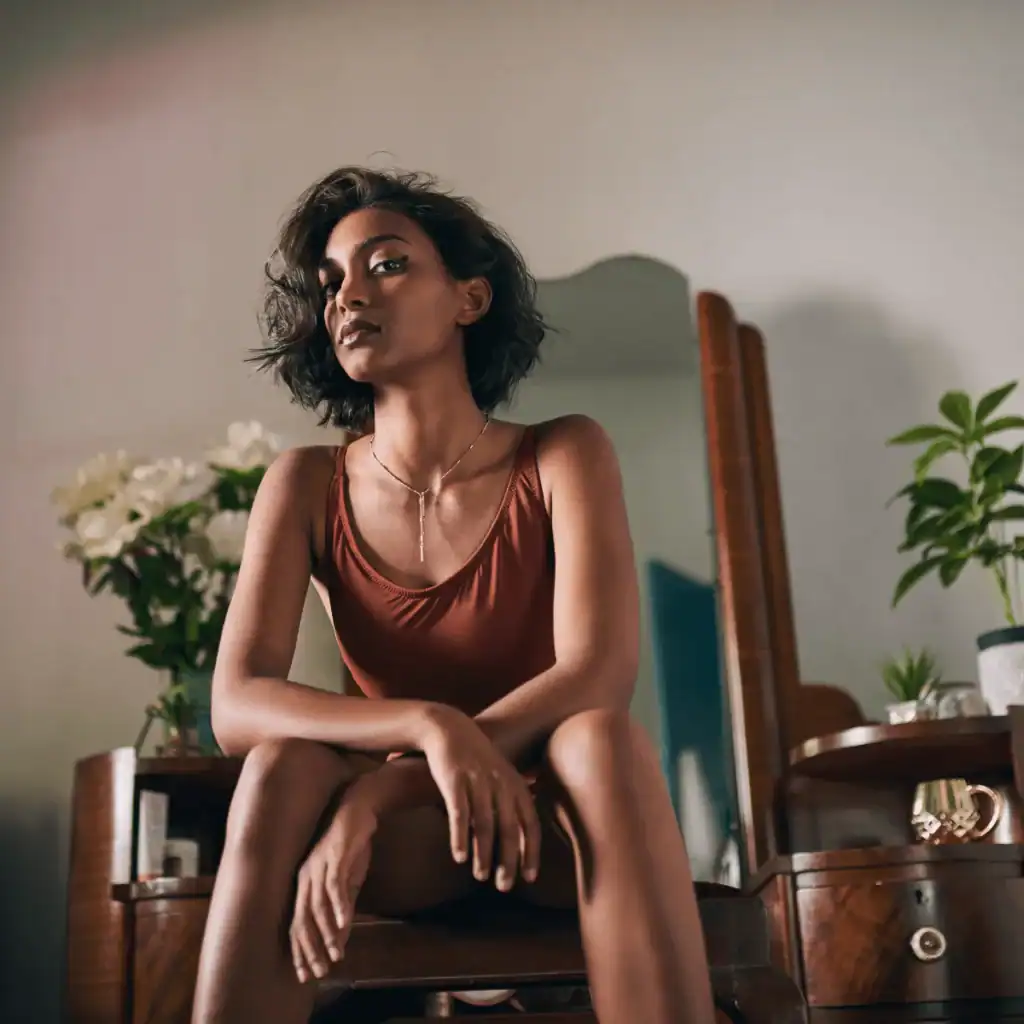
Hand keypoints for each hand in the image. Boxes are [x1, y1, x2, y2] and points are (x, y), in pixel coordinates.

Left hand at [289, 786, 377, 982]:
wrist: (359, 808)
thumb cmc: (351, 845)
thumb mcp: (346, 879)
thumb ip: (341, 904)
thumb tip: (340, 934)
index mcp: (303, 883)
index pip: (296, 924)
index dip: (300, 951)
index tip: (306, 974)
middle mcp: (305, 877)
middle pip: (302, 920)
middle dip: (310, 949)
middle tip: (319, 971)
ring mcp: (318, 866)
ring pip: (317, 906)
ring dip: (327, 932)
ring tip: (336, 953)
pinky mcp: (335, 856)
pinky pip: (334, 885)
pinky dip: (339, 905)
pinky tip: (344, 922)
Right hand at [420, 706, 540, 890]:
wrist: (448, 728)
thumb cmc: (477, 759)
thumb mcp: (502, 776)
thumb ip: (513, 802)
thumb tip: (526, 837)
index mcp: (516, 784)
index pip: (531, 823)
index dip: (532, 852)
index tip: (529, 877)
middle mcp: (500, 783)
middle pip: (510, 828)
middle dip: (509, 860)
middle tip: (504, 886)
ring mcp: (478, 780)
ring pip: (485, 824)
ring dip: (484, 854)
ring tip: (481, 875)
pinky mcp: (454, 779)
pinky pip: (459, 813)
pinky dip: (460, 837)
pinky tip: (459, 856)